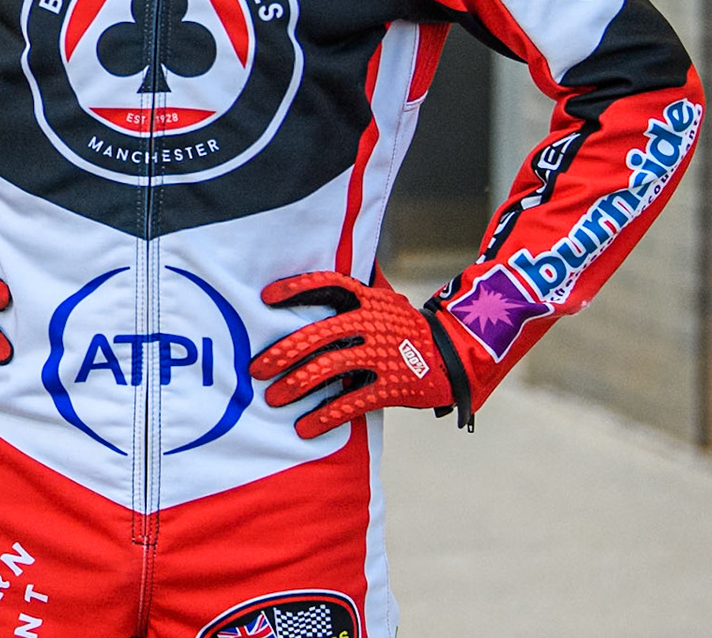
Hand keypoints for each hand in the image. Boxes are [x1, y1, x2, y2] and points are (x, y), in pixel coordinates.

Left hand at [248, 270, 453, 438]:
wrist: (456, 355)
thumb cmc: (405, 329)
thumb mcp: (384, 303)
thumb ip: (352, 298)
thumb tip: (309, 292)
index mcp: (367, 300)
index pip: (328, 285)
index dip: (296, 290)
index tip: (266, 298)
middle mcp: (372, 323)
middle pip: (319, 335)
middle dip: (283, 352)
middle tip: (256, 369)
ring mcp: (383, 354)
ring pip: (330, 367)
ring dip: (296, 384)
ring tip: (273, 399)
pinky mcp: (393, 385)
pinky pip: (352, 402)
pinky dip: (326, 416)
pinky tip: (305, 427)